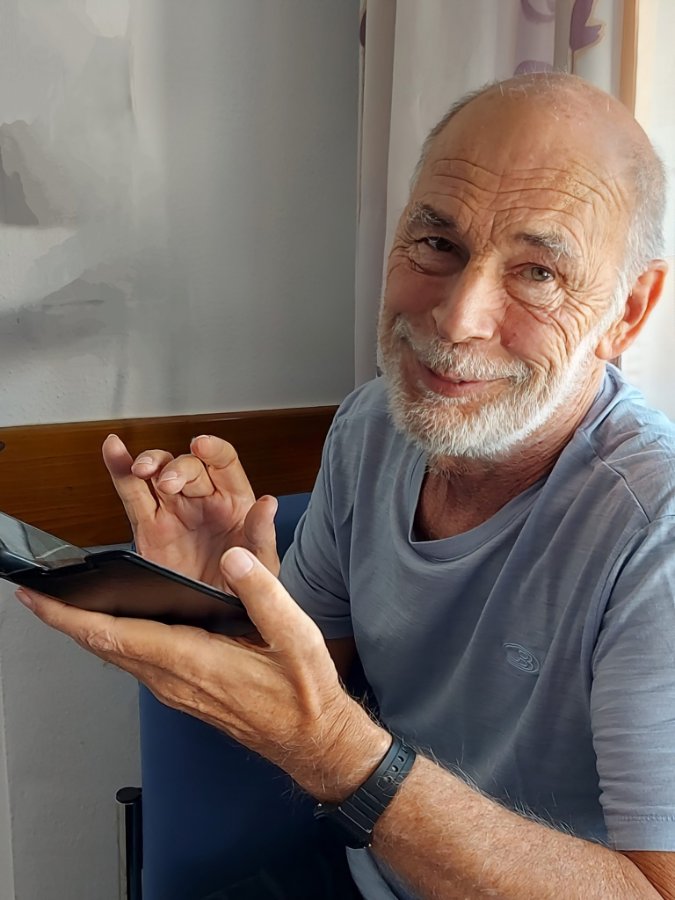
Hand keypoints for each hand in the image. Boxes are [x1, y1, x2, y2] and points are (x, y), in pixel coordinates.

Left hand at [15, 548, 388, 799]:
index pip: (116, 635)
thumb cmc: (305, 695)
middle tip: (39, 591)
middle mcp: (175, 680)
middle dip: (66, 619)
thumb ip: (263, 592)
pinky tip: (118, 623)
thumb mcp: (296, 636)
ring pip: (118, 655)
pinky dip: (115, 639)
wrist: (313, 742)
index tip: (38, 597)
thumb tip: (232, 557)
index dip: (70, 616)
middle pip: (104, 647)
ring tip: (69, 601)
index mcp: (194, 661)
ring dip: (88, 629)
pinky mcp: (185, 692)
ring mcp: (177, 690)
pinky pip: (137, 662)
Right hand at [103, 433, 279, 591]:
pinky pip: (132, 493)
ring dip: (148, 463)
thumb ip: (261, 533)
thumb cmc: (244, 587)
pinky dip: (120, 469)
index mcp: (233, 501)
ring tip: (141, 470)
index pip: (224, 462)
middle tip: (169, 483)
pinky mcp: (148, 527)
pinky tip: (113, 449)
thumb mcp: (262, 563)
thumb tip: (268, 505)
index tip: (202, 445)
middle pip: (187, 466)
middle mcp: (202, 500)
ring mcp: (173, 511)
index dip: (212, 450)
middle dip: (176, 468)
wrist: (215, 620)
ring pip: (157, 472)